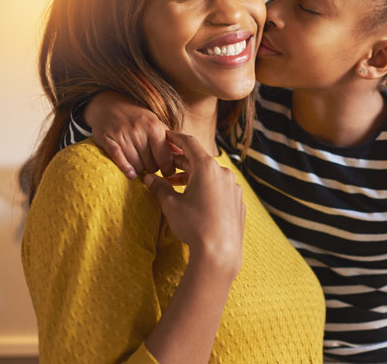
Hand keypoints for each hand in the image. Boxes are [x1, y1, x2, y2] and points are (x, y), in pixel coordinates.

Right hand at [85, 91, 174, 178]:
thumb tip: (182, 153)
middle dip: (152, 168)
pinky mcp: (107, 139)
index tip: (167, 172)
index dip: (168, 168)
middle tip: (151, 165)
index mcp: (154, 127)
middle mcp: (139, 131)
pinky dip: (126, 169)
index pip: (165, 157)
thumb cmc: (137, 118)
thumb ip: (169, 139)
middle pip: (150, 164)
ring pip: (136, 165)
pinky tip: (131, 174)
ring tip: (140, 165)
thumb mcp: (155, 123)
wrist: (109, 105)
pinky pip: (118, 159)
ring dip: (140, 169)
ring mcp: (122, 135)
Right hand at [143, 131, 244, 276]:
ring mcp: (233, 187)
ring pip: (210, 175)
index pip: (189, 144)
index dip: (176, 138)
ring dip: (193, 177)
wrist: (220, 252)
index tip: (167, 135)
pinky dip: (206, 189)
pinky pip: (220, 189)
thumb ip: (160, 188)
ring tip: (174, 184)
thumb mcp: (171, 205)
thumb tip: (148, 179)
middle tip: (164, 164)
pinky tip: (195, 199)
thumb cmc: (194, 225)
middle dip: (181, 162)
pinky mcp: (238, 201)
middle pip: (199, 160)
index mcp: (207, 167)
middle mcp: (223, 173)